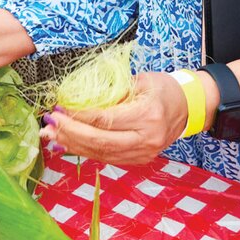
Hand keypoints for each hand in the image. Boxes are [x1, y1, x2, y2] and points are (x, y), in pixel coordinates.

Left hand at [42, 72, 185, 165]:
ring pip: (101, 153)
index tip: (60, 108)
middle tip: (50, 124)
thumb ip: (113, 91)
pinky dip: (85, 151)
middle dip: (71, 133)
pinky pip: (107, 157)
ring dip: (73, 145)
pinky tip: (67, 145)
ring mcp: (143, 153)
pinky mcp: (138, 159)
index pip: (105, 120)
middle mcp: (146, 139)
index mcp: (147, 116)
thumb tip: (78, 99)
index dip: (79, 116)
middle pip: (100, 141)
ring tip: (52, 136)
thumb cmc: (164, 88)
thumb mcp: (141, 81)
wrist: (189, 107)